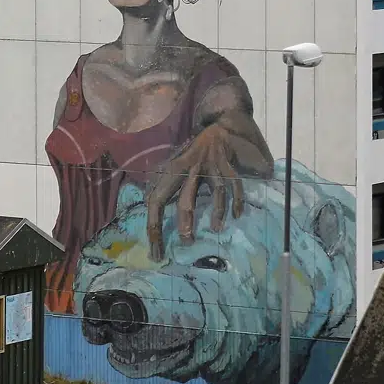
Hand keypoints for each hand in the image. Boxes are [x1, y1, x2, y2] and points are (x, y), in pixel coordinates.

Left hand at [145, 116, 272, 258]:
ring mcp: (210, 168)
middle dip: (186, 221)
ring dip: (217, 211)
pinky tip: (236, 215)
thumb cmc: (188, 156)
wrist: (215, 131)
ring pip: (215, 191)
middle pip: (186, 198)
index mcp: (170, 174)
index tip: (156, 252)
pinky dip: (237, 200)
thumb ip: (159, 187)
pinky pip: (234, 185)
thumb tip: (146, 206)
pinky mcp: (227, 166)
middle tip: (187, 240)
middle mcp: (189, 170)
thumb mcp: (169, 169)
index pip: (156, 202)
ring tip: (216, 229)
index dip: (154, 227)